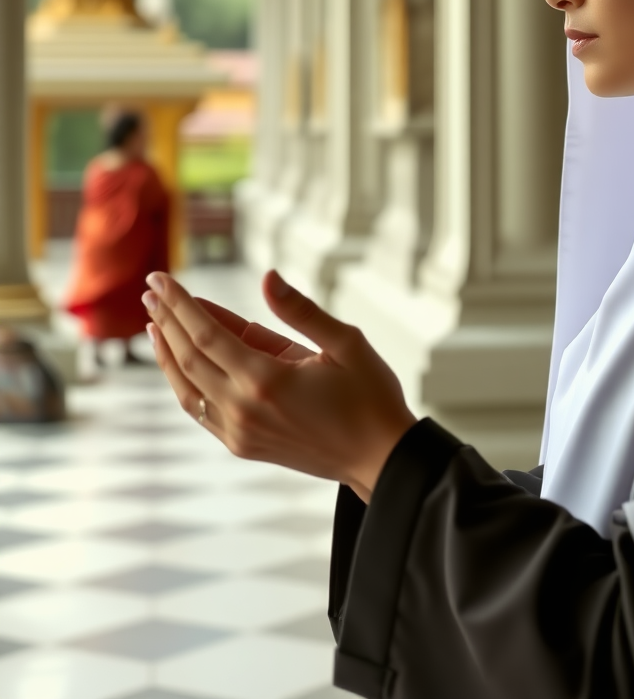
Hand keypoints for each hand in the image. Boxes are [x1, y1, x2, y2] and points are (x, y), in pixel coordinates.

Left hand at [143, 270, 416, 499]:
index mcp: (267, 380)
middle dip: (167, 321)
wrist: (380, 458)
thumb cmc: (371, 395)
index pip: (206, 334)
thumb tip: (267, 277)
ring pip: (186, 389)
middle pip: (188, 358)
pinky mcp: (244, 446)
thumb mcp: (347, 343)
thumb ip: (301, 311)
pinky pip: (201, 410)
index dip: (180, 303)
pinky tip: (182, 364)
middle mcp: (244, 409)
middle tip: (151, 290)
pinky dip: (184, 383)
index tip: (161, 278)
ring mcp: (240, 432)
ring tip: (156, 323)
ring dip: (168, 354)